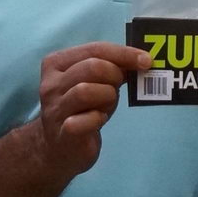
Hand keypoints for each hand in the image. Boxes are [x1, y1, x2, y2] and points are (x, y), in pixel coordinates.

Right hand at [39, 42, 151, 178]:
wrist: (61, 147)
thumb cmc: (81, 109)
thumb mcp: (95, 83)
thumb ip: (111, 68)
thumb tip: (141, 59)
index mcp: (56, 63)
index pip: (94, 49)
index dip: (123, 53)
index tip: (146, 60)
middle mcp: (51, 84)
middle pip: (91, 67)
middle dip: (114, 75)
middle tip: (118, 87)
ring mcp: (55, 109)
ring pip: (85, 91)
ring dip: (106, 96)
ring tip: (107, 104)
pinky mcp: (64, 133)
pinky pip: (84, 121)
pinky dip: (98, 119)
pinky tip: (99, 120)